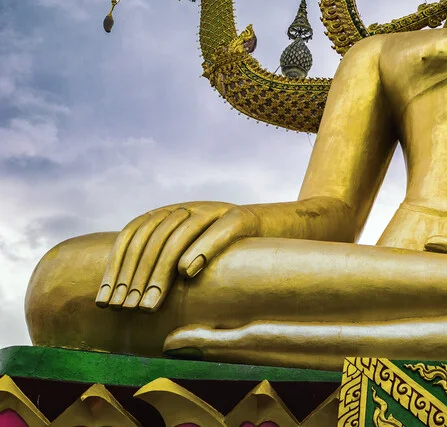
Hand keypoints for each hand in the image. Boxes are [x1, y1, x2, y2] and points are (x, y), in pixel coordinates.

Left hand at [96, 201, 259, 311]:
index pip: (131, 236)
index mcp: (167, 215)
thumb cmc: (224, 249)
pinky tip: (187, 273)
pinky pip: (218, 230)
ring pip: (177, 237)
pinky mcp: (238, 216)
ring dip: (159, 273)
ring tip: (149, 305)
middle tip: (127, 310)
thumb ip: (160, 266)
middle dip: (134, 278)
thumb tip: (122, 296)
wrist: (269, 226)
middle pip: (150, 239)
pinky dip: (201, 249)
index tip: (105, 302)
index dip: (115, 268)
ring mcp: (212, 209)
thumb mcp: (189, 254)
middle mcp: (185, 208)